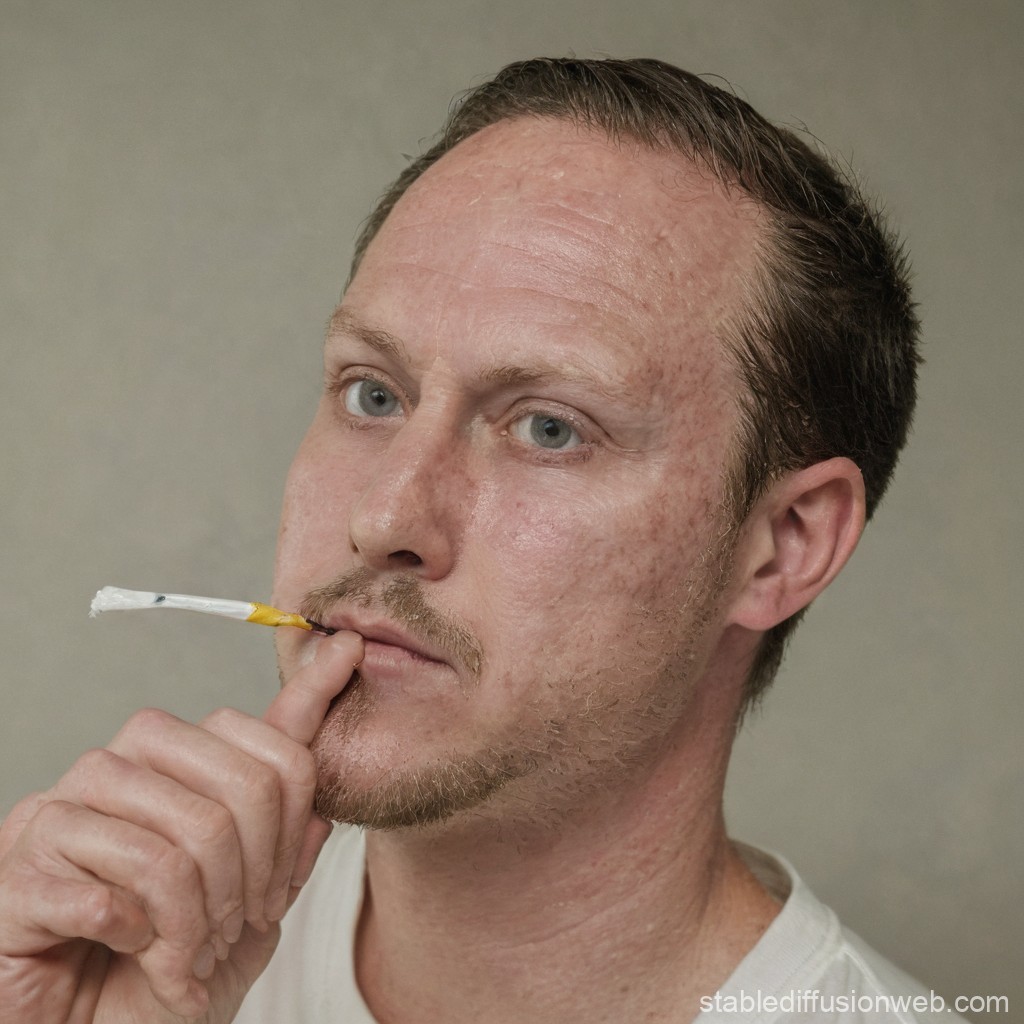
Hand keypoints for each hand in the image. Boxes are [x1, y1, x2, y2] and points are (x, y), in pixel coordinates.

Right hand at [0, 630, 362, 1022]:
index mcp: (174, 756)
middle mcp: (118, 767)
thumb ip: (293, 833)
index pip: (277, 745)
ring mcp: (58, 814)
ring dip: (198, 921)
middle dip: (255, 877)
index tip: (282, 890)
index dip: (296, 827)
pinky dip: (140, 944)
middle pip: (237, 789)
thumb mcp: (254, 902)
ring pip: (174, 848)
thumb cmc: (169, 965)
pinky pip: (106, 900)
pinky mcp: (14, 878)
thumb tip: (332, 763)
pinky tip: (131, 951)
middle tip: (237, 931)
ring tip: (191, 956)